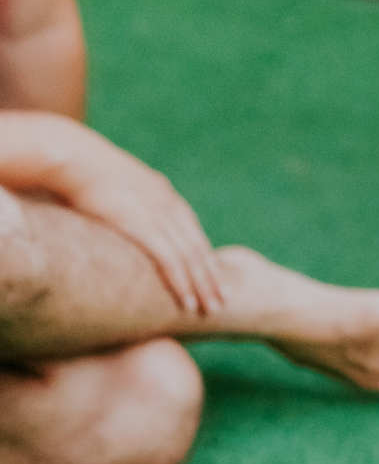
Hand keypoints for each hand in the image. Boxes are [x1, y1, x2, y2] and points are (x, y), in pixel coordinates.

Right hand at [54, 128, 225, 314]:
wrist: (70, 155)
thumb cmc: (82, 170)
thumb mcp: (114, 184)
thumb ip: (126, 202)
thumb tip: (119, 216)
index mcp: (163, 193)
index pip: (193, 231)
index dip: (205, 257)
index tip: (216, 278)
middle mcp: (167, 203)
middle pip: (197, 246)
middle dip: (212, 276)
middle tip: (222, 300)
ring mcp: (157, 213)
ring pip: (189, 257)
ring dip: (202, 286)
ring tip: (211, 308)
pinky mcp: (142, 224)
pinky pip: (170, 260)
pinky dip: (181, 283)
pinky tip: (188, 302)